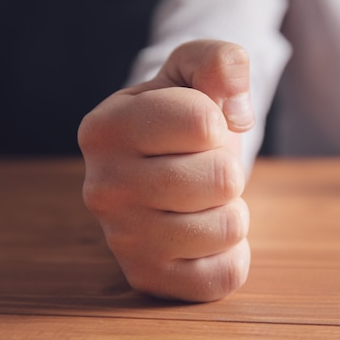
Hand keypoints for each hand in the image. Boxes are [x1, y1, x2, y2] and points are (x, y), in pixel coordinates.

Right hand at [78, 40, 254, 300]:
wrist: (158, 165)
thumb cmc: (180, 118)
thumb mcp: (194, 73)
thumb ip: (219, 62)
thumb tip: (237, 108)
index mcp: (106, 127)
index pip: (205, 123)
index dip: (217, 121)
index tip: (198, 127)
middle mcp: (102, 187)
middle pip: (222, 179)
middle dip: (226, 167)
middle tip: (201, 167)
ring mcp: (121, 239)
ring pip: (229, 228)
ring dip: (230, 209)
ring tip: (200, 199)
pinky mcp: (148, 278)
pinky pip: (224, 274)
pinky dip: (230, 253)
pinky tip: (203, 234)